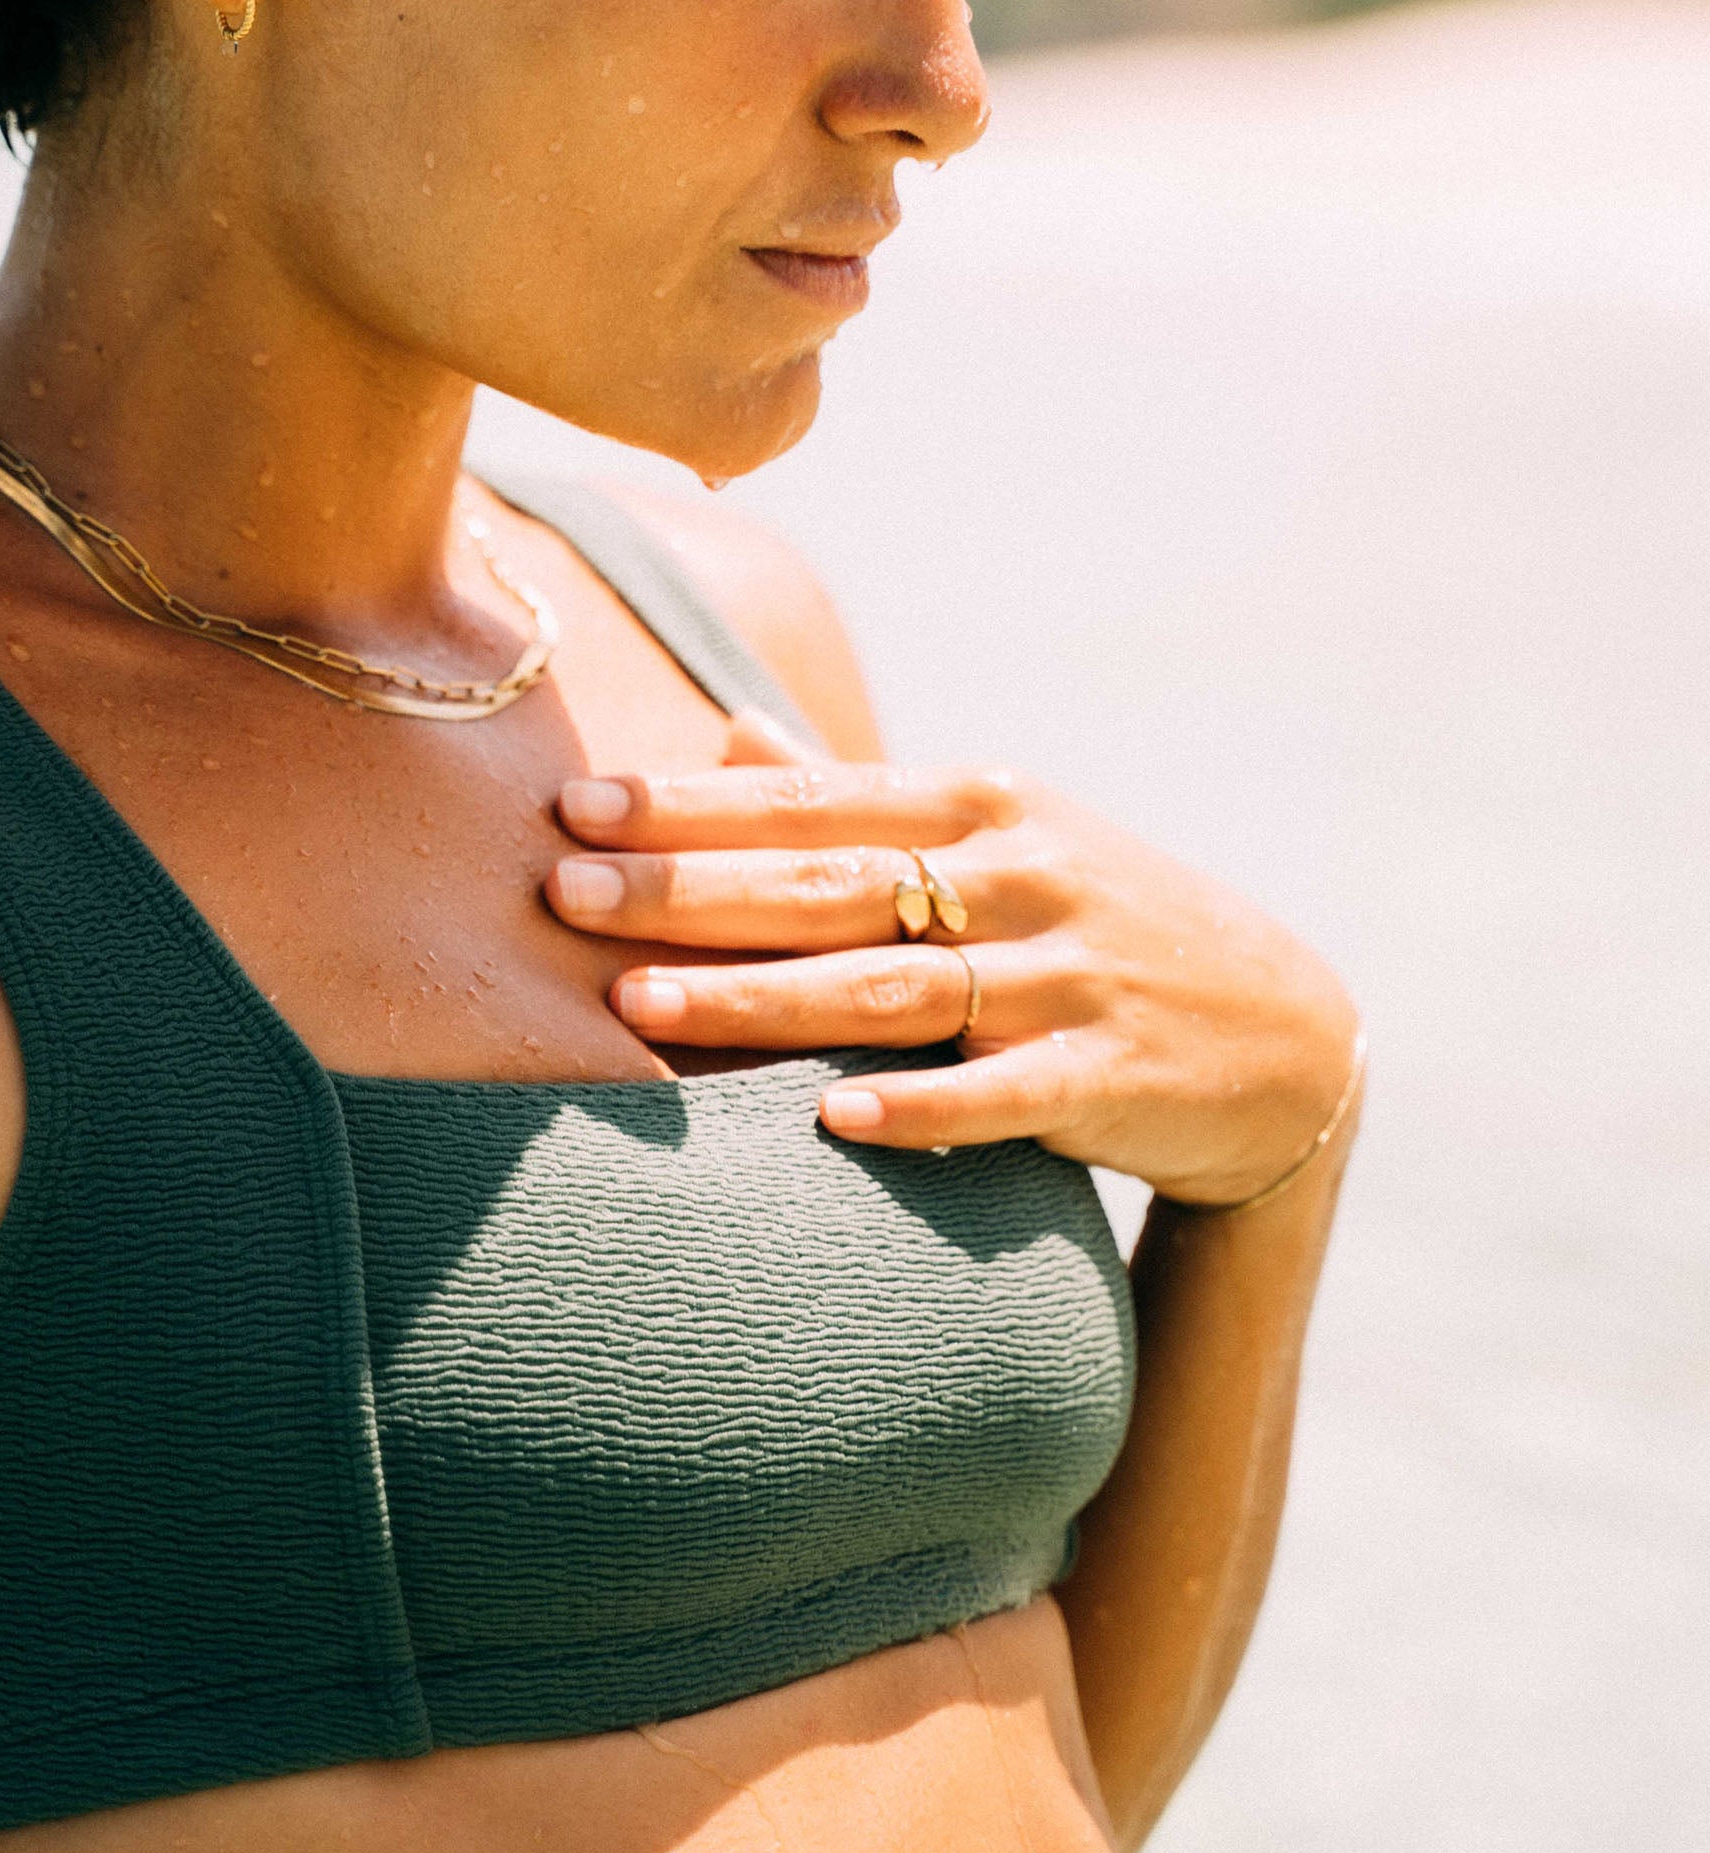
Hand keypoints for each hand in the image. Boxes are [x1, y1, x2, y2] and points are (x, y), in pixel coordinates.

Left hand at [545, 729, 1357, 1191]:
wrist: (1289, 1031)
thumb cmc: (1103, 920)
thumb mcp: (1000, 833)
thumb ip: (858, 792)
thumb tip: (729, 729)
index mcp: (982, 805)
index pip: (811, 801)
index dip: (690, 804)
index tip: (576, 808)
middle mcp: (1020, 876)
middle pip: (829, 886)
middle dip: (688, 893)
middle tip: (564, 898)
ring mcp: (1066, 975)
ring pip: (891, 987)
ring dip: (761, 1001)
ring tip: (638, 1013)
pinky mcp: (1106, 1072)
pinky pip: (1000, 1092)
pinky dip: (921, 1106)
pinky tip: (835, 1123)